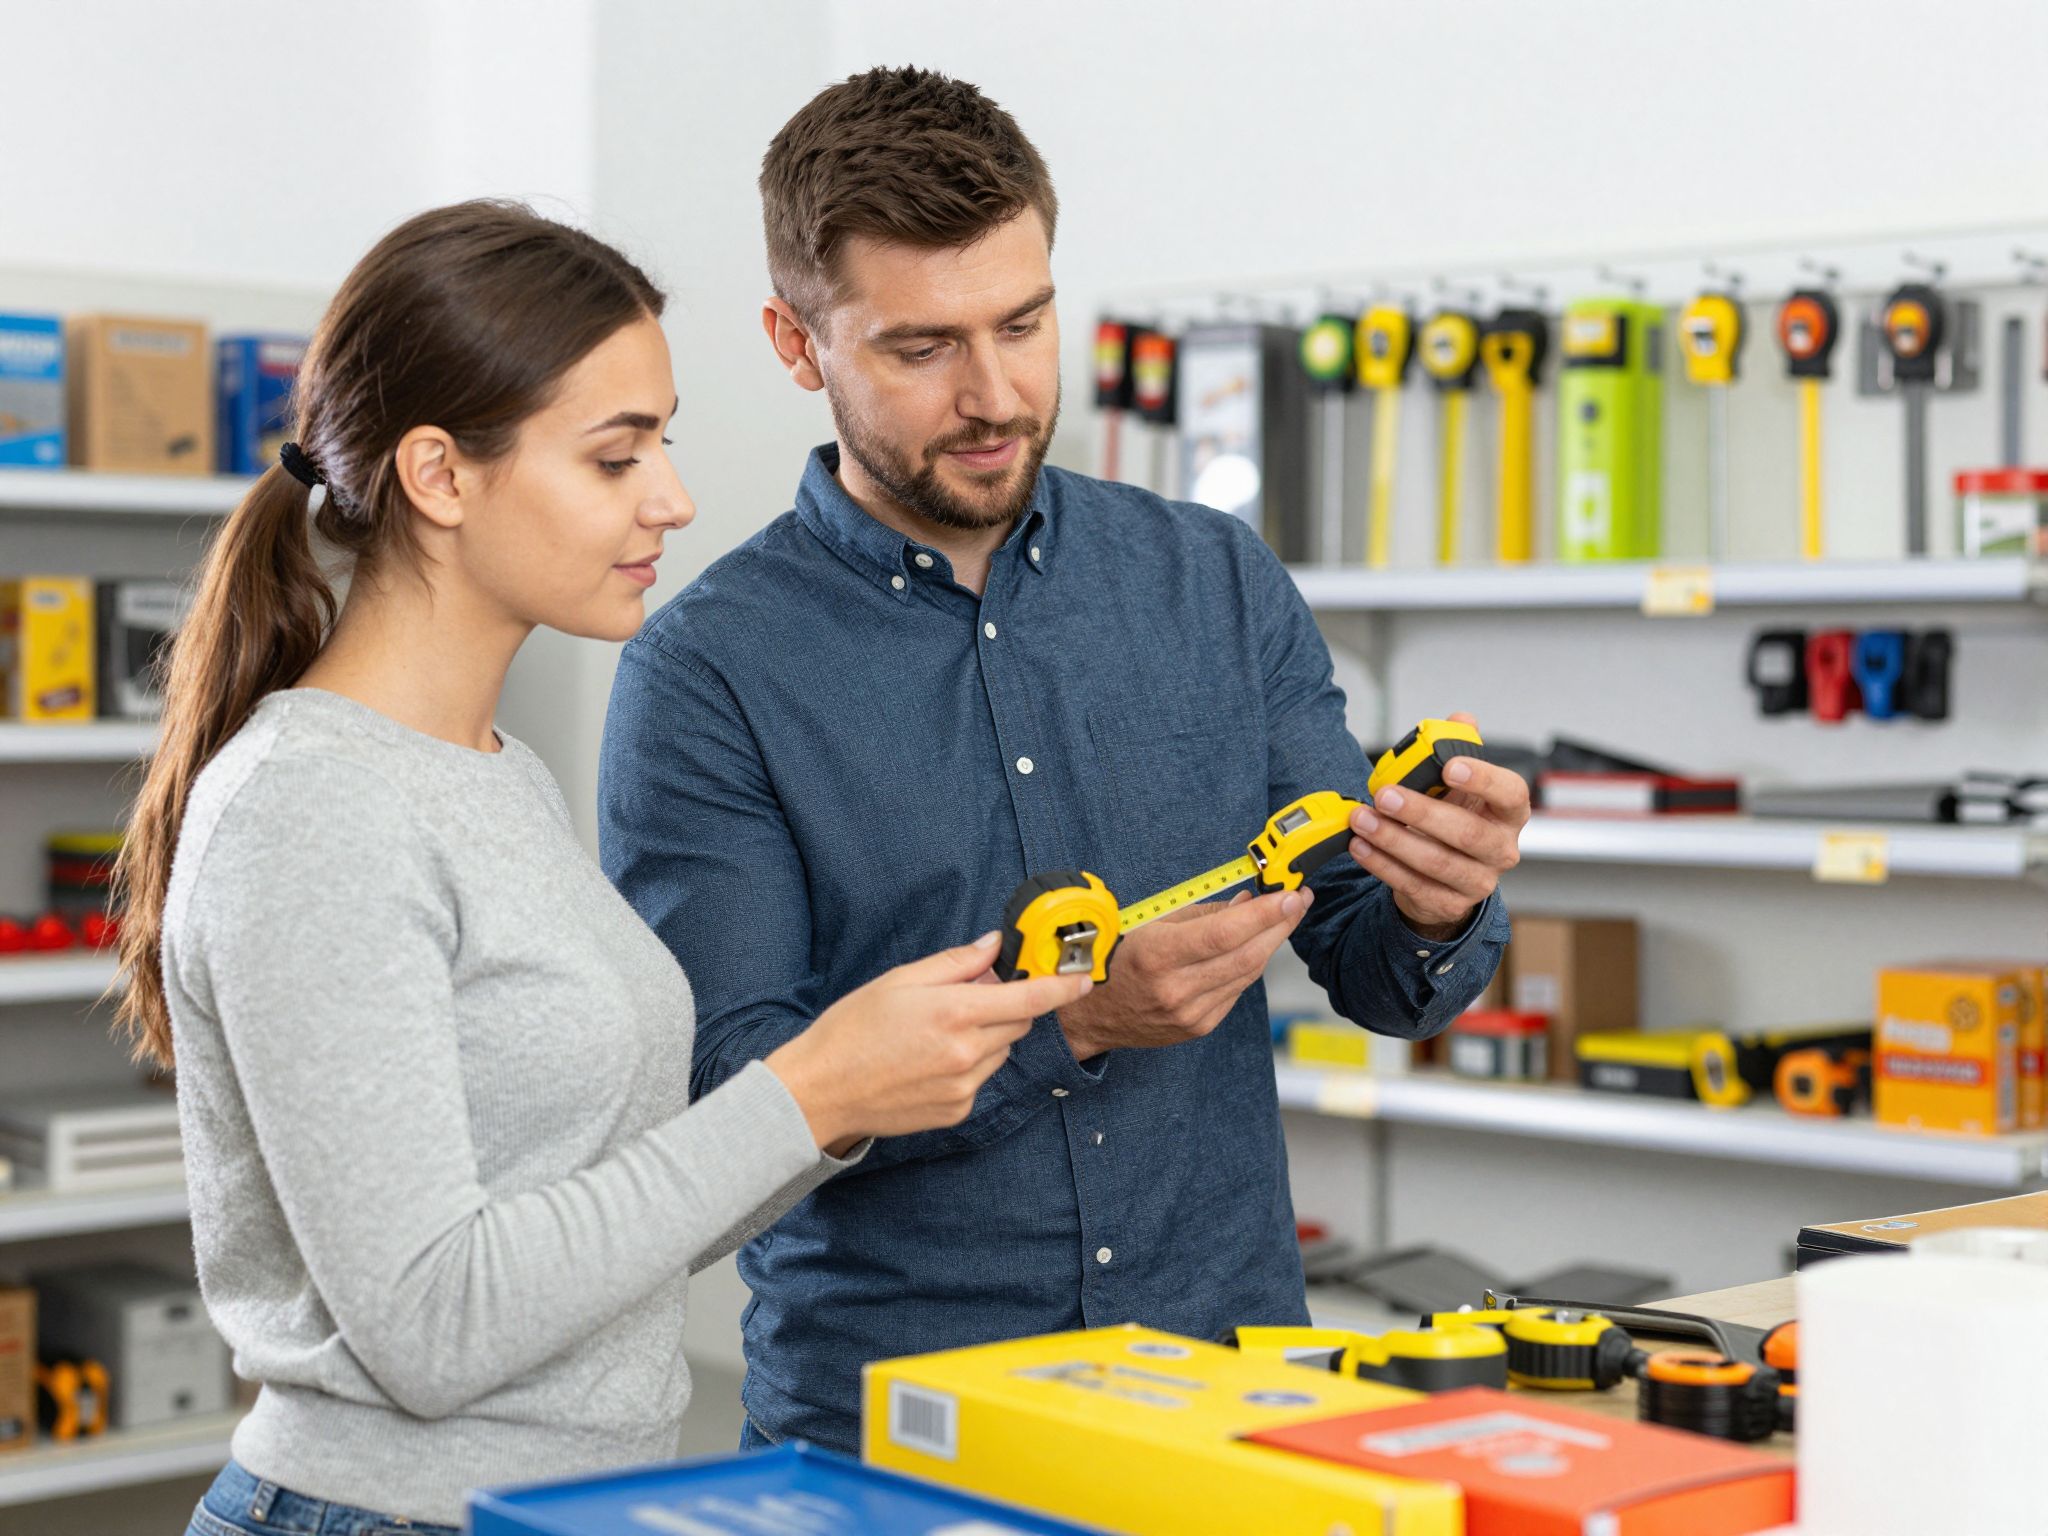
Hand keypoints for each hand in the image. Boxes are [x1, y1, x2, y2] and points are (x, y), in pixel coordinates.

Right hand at [767, 932, 1092, 1154]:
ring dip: (985, 1038)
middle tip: (964, 999)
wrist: (820, 1091)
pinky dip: (967, 1065)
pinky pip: (980, 1079)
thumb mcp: (900, 980)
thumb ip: (955, 964)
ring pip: (999, 1052)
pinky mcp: (956, 1111)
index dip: (1062, 987)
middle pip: (1017, 1024)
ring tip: (935, 1035)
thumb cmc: (852, 1030)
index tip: (1084, 978)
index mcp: (955, 1014)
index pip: (1029, 999)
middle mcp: (967, 1054)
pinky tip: (927, 1062)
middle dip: (1005, 1007)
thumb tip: (994, 947)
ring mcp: (964, 1087)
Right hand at [1057, 887, 1311, 1059]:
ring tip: (1283, 917)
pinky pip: (1236, 990)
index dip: (1264, 914)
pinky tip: (1255, 946)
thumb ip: (1202, 913)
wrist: (1093, 1015)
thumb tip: (1247, 901)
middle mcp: (1176, 989)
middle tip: (1298, 899)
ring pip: (1247, 974)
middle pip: (1246, 956)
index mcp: (1157, 956)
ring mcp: (1190, 1013)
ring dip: (1271, 943)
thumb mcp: (1149, 924)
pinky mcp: (1200, 1026)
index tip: (1290, 895)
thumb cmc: (1117, 960)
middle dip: (1279, 925)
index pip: (1224, 934)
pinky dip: (1250, 964)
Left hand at [1348, 713, 1529, 937]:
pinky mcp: (1450, 904)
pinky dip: (1382, 865)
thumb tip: (1460, 721)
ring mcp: (1479, 881)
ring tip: (1363, 820)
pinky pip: (1414, 885)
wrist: (1448, 874)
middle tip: (1385, 795)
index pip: (1511, 793)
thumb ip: (1458, 749)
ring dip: (1393, 840)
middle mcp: (1501, 849)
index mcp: (1509, 812)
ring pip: (1437, 862)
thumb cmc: (1455, 818)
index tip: (1448, 766)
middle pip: (1468, 833)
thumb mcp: (1459, 784)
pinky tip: (1361, 846)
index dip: (1483, 779)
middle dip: (1422, 813)